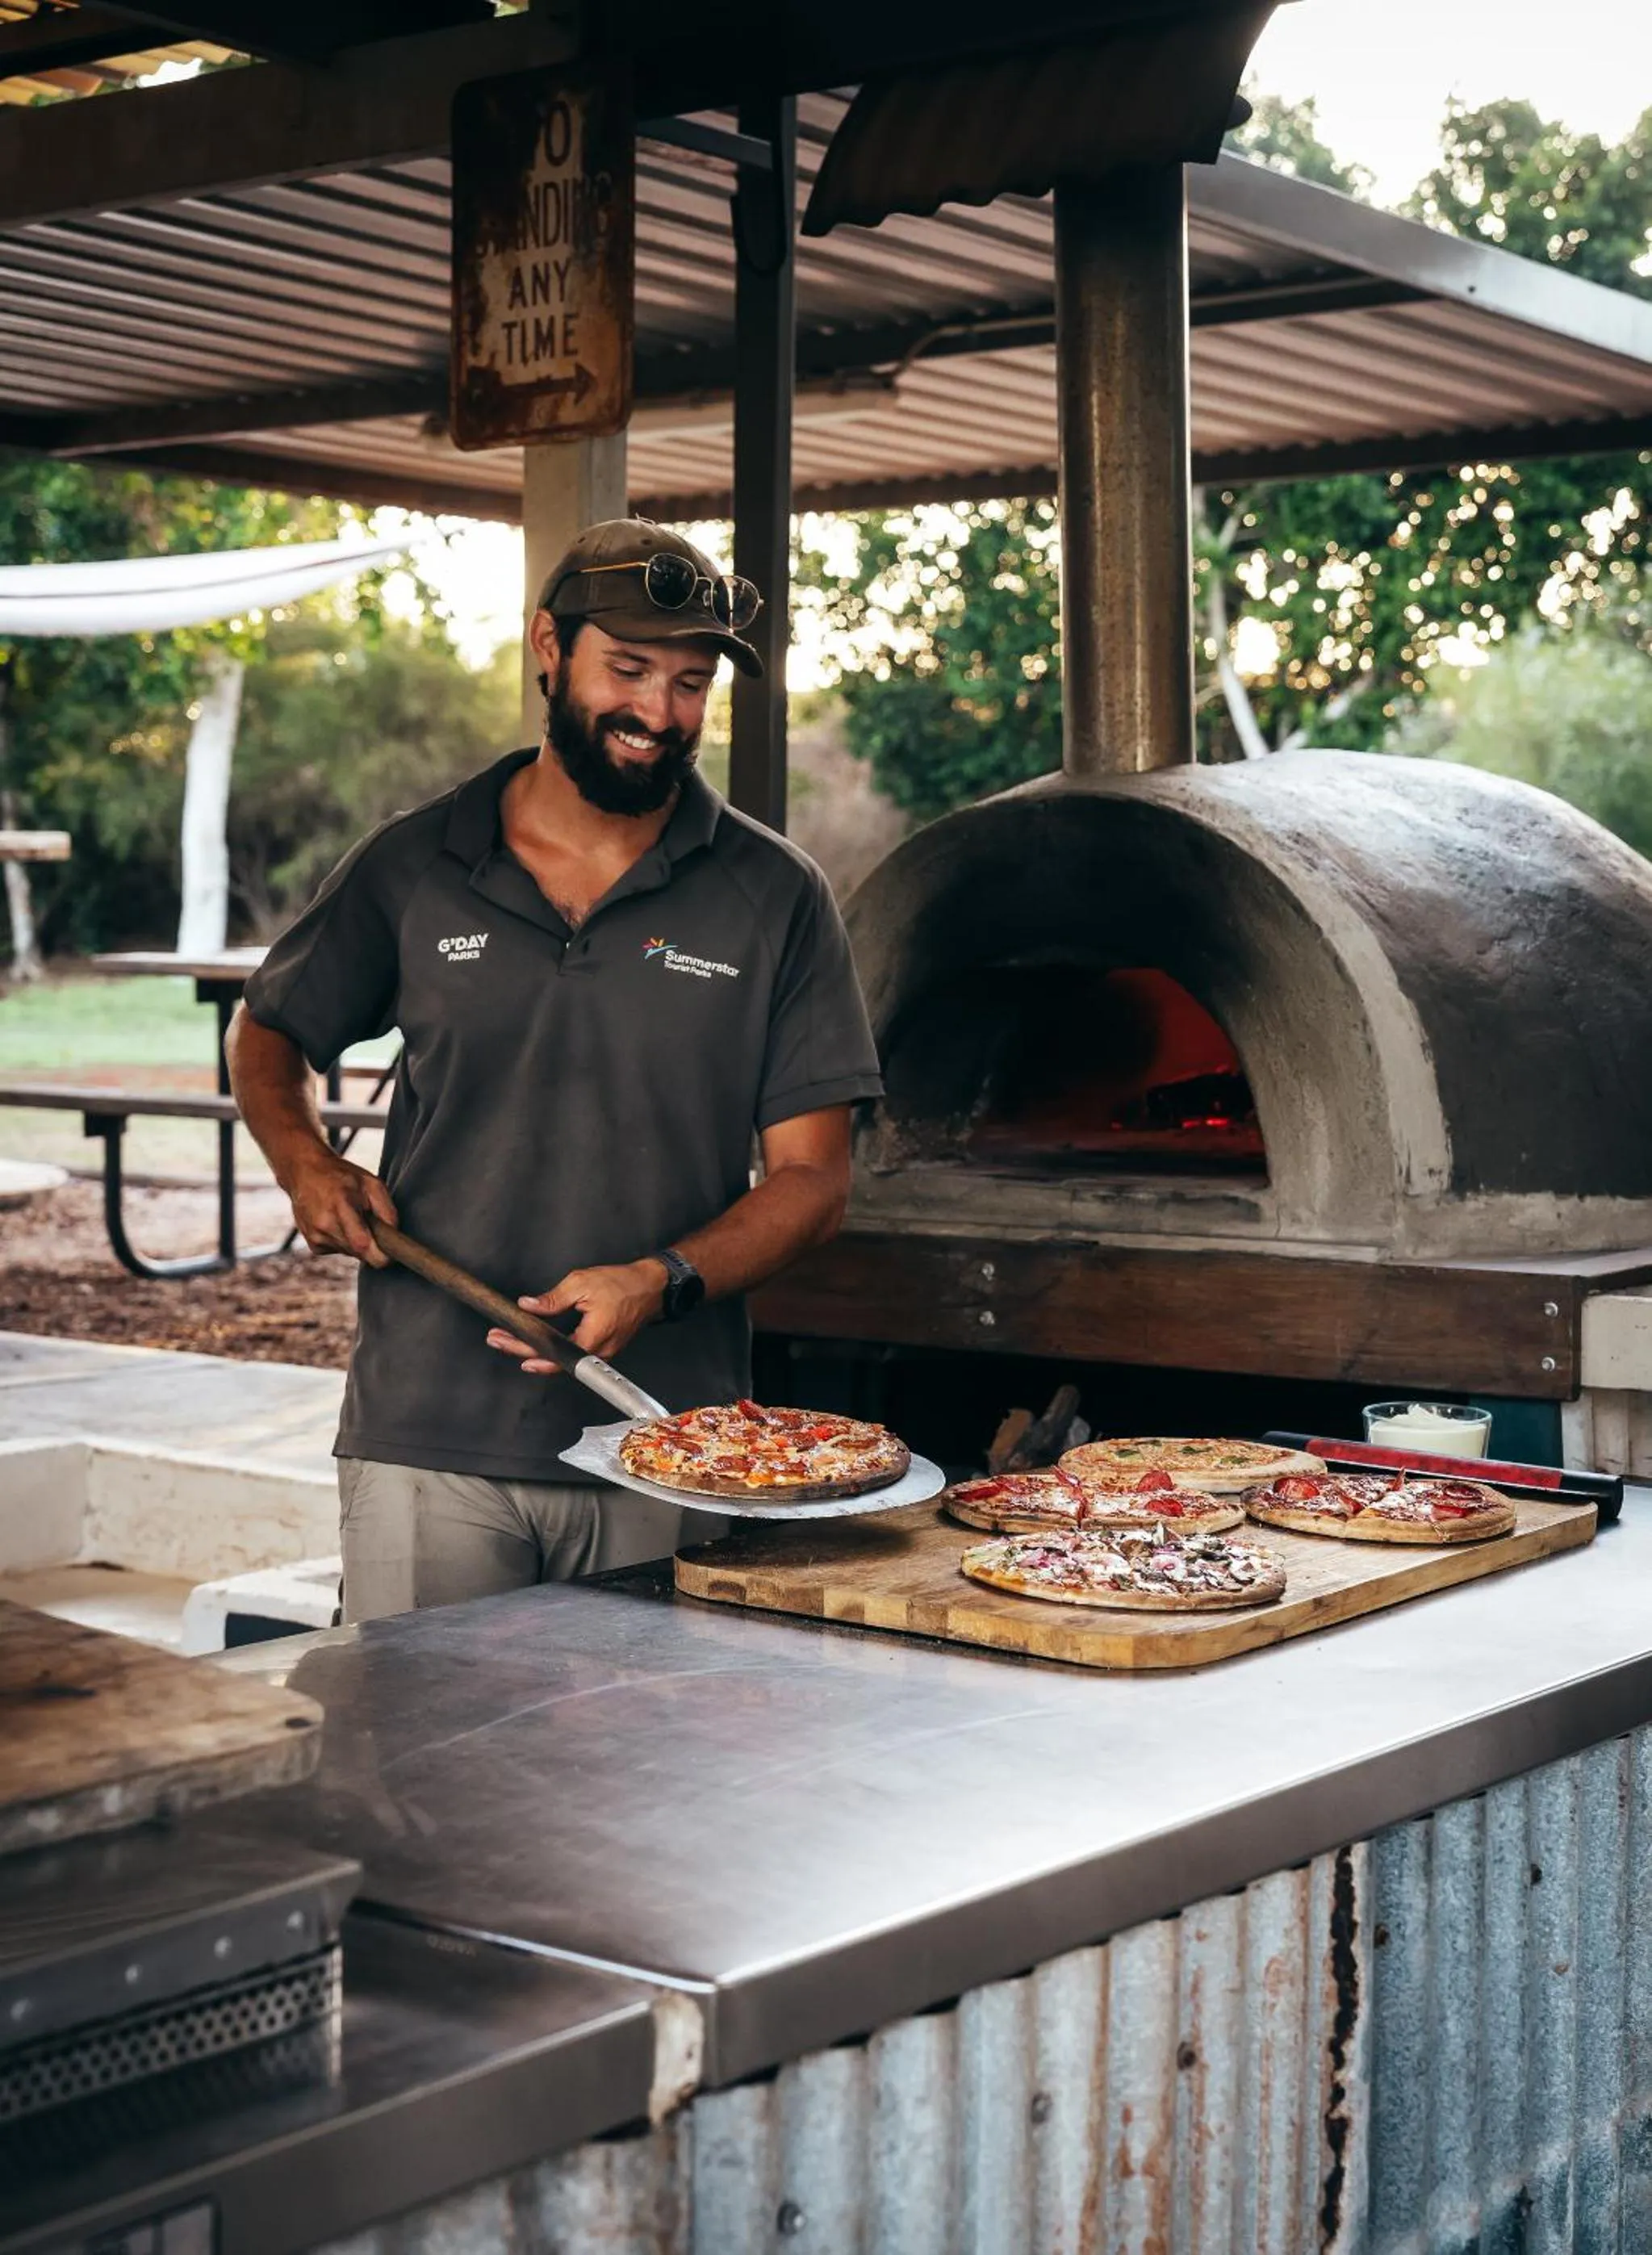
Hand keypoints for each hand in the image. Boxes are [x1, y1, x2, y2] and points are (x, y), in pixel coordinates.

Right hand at [284, 1149, 397, 1265]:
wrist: (305, 1173)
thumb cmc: (343, 1176)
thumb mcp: (372, 1184)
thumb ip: (387, 1211)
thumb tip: (394, 1237)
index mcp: (341, 1206)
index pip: (363, 1245)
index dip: (381, 1255)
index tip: (391, 1252)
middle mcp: (325, 1225)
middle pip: (360, 1253)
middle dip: (372, 1245)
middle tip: (371, 1224)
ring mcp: (316, 1236)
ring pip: (350, 1253)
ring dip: (357, 1242)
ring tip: (351, 1218)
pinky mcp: (313, 1245)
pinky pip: (339, 1251)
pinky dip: (344, 1241)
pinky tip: (338, 1223)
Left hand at [487, 1258, 666, 1375]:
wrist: (651, 1287)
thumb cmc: (622, 1285)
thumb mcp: (581, 1283)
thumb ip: (552, 1299)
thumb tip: (528, 1306)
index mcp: (592, 1338)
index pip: (552, 1354)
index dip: (526, 1352)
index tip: (506, 1343)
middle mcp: (597, 1353)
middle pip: (553, 1360)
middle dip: (521, 1349)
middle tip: (497, 1339)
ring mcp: (600, 1353)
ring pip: (562, 1360)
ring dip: (535, 1350)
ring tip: (511, 1340)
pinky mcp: (602, 1348)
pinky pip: (573, 1354)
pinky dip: (552, 1349)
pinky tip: (537, 1343)